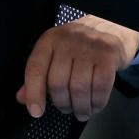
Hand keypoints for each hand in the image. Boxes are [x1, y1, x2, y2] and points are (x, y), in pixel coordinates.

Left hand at [16, 15, 138, 120]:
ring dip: (81, 107)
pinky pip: (101, 86)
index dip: (34, 94)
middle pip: (58, 83)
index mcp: (50, 40)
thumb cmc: (84, 45)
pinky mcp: (109, 54)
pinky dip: (98, 101)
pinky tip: (96, 105)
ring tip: (82, 112)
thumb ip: (40, 75)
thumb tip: (23, 98)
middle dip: (63, 104)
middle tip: (68, 110)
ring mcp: (91, 46)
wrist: (116, 26)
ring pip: (79, 88)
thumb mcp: (58, 53)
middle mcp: (69, 40)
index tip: (36, 112)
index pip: (35, 70)